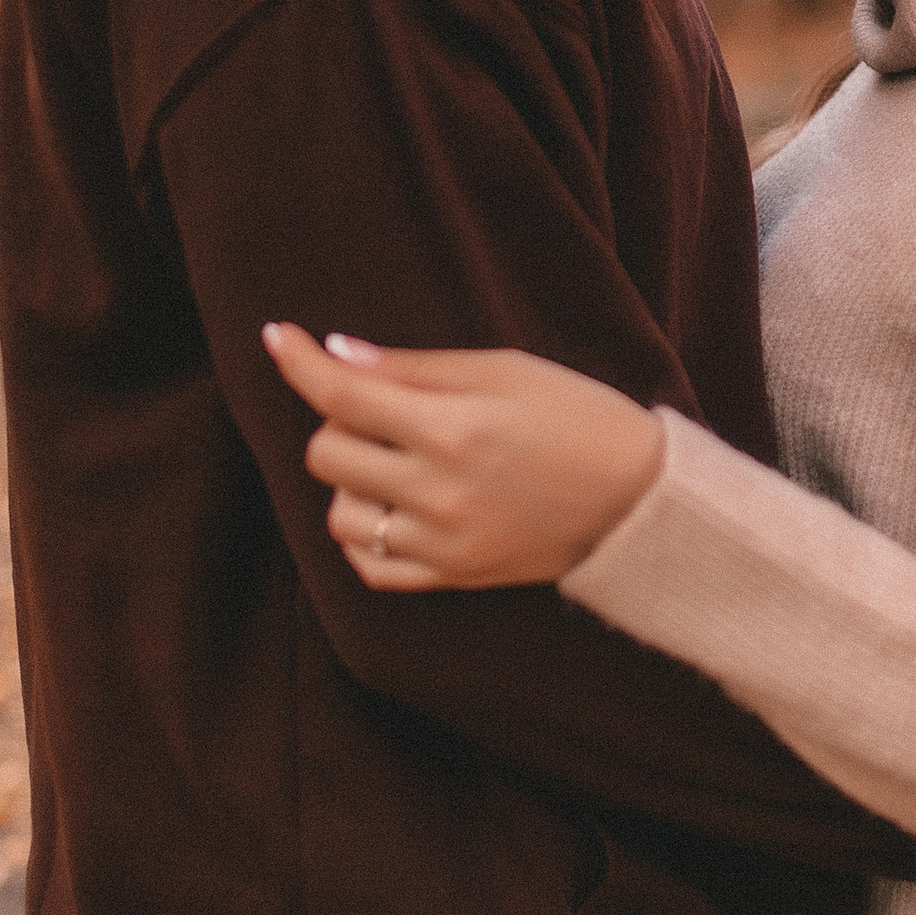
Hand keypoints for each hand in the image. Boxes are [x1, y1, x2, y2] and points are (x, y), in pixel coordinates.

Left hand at [261, 324, 664, 591]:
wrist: (638, 501)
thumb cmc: (578, 417)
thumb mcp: (506, 370)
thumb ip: (416, 367)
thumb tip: (338, 355)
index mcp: (453, 428)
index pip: (342, 395)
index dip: (298, 360)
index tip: (277, 337)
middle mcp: (438, 492)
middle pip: (327, 454)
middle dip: (341, 421)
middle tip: (385, 408)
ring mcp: (442, 543)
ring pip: (338, 514)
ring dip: (352, 480)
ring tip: (397, 461)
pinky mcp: (451, 578)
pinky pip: (368, 564)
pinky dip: (364, 532)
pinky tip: (392, 506)